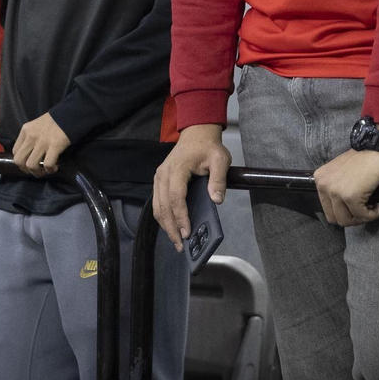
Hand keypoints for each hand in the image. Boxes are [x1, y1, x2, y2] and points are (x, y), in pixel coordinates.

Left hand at [12, 112, 70, 176]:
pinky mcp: (54, 146)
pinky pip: (47, 164)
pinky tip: (55, 167)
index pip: (15, 152)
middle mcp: (31, 136)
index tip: (29, 163)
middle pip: (19, 161)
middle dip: (26, 170)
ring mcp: (42, 142)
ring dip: (37, 172)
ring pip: (31, 165)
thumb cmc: (54, 120)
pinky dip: (50, 169)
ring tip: (45, 171)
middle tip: (35, 170)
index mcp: (25, 130)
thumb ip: (30, 136)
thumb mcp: (36, 125)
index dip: (21, 161)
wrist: (70, 114)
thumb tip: (30, 153)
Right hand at [151, 124, 229, 251]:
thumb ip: (218, 180)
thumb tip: (217, 200)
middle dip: (171, 228)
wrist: (196, 134)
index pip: (176, 197)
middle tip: (181, 245)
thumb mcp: (220, 159)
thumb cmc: (208, 147)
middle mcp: (163, 174)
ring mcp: (159, 178)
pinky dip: (163, 217)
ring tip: (177, 241)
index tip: (187, 232)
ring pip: (157, 207)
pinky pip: (158, 203)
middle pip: (163, 206)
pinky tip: (172, 228)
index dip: (181, 216)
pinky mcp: (159, 181)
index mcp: (178, 168)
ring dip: (166, 225)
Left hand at [314, 148, 378, 226]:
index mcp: (320, 179)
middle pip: (334, 217)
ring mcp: (335, 192)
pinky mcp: (350, 197)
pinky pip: (362, 215)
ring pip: (346, 220)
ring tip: (372, 209)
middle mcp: (323, 185)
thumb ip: (337, 186)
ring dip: (361, 218)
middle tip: (365, 211)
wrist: (377, 148)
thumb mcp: (341, 171)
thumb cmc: (364, 158)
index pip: (327, 208)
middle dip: (351, 218)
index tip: (357, 208)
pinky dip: (373, 214)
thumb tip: (344, 208)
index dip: (344, 212)